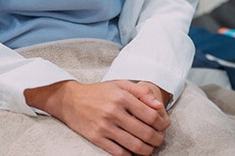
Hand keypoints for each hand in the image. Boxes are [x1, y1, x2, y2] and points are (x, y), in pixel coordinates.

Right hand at [25, 79, 170, 155]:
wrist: (70, 100)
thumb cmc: (99, 92)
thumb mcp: (121, 85)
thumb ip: (142, 93)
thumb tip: (159, 106)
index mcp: (122, 97)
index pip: (150, 115)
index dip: (162, 124)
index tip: (164, 126)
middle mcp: (113, 112)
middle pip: (145, 132)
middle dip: (157, 139)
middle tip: (159, 140)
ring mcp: (104, 127)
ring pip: (134, 146)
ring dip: (147, 150)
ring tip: (150, 148)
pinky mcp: (96, 138)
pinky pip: (118, 153)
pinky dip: (130, 155)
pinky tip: (134, 152)